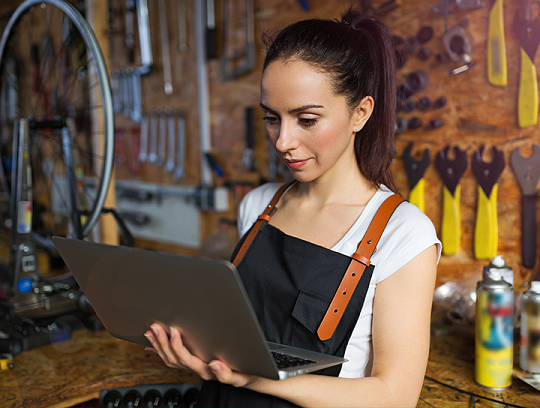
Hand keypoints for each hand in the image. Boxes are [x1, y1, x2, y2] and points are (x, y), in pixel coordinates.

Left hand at [145, 323, 261, 387]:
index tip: (173, 331)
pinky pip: (172, 360)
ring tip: (151, 332)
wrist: (247, 377)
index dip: (177, 346)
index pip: (186, 359)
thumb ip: (226, 373)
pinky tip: (153, 345)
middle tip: (156, 327)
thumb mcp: (239, 376)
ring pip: (170, 360)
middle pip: (174, 359)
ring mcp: (193, 367)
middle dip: (163, 343)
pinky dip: (161, 351)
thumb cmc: (244, 373)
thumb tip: (214, 364)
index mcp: (206, 371)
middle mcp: (197, 370)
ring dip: (159, 345)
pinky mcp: (192, 363)